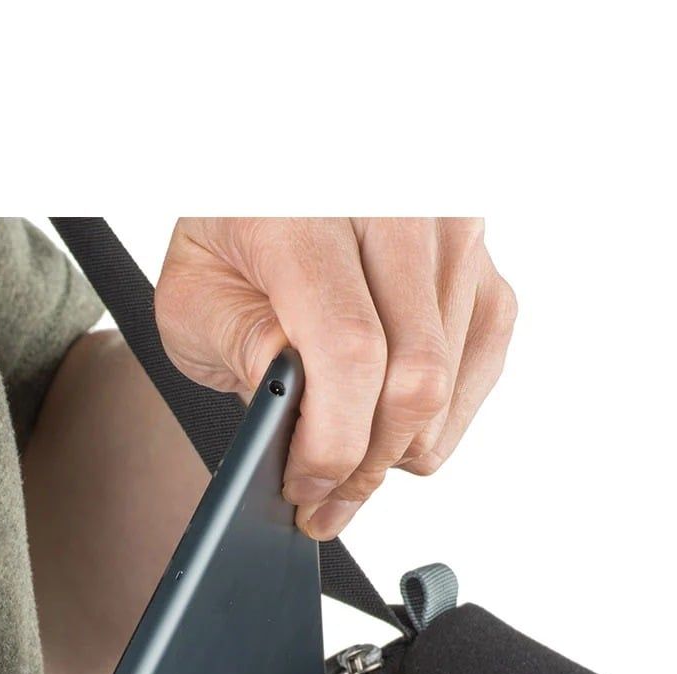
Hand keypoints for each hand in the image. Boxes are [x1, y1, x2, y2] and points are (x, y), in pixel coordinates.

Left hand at [153, 218, 516, 539]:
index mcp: (310, 210)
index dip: (333, 443)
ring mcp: (452, 227)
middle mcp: (397, 204)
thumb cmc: (230, 224)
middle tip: (324, 499)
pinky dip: (436, 417)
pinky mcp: (482, 257)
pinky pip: (479, 364)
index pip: (351, 350)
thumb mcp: (194, 290)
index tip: (305, 486)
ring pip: (450, 382)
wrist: (273, 171)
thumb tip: (302, 415)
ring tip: (344, 456)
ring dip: (397, 447)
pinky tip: (386, 424)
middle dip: (367, 463)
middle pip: (415, 378)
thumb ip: (241, 347)